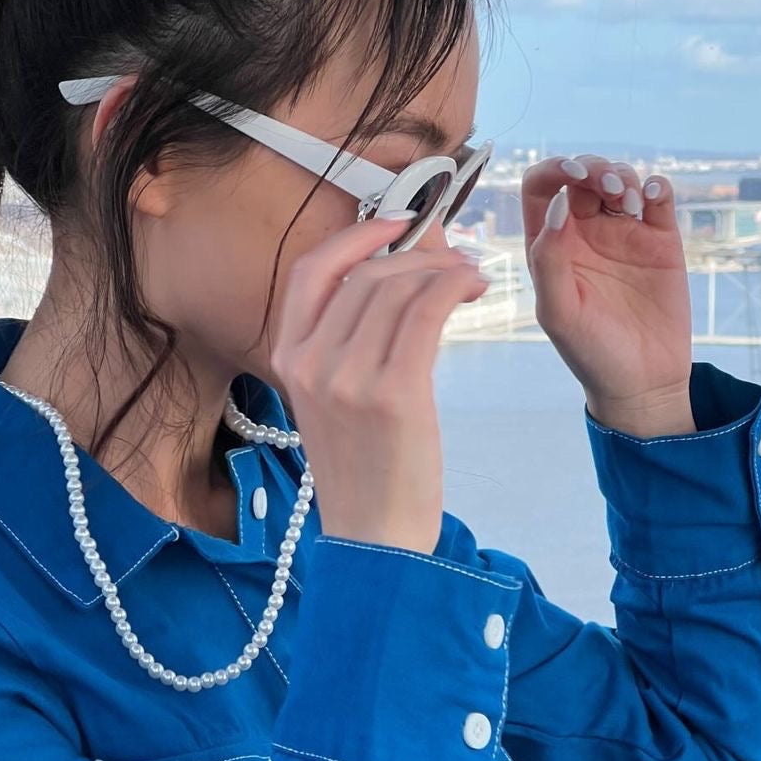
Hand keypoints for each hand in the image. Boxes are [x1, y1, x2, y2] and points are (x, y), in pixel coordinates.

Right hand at [271, 217, 487, 555]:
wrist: (374, 537)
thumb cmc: (363, 469)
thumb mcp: (329, 400)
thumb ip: (343, 343)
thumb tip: (391, 278)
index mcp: (287, 360)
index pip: (312, 270)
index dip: (356, 236)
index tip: (397, 224)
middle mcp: (309, 363)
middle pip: (364, 273)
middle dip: (417, 253)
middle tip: (456, 257)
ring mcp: (347, 378)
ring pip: (398, 287)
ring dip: (444, 269)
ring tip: (472, 277)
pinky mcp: (393, 394)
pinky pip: (427, 312)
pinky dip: (454, 288)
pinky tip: (473, 290)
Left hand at [522, 155, 692, 426]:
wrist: (642, 382)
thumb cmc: (590, 353)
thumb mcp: (559, 312)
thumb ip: (549, 259)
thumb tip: (560, 204)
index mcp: (550, 246)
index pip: (541, 189)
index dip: (553, 170)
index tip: (572, 175)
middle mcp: (585, 234)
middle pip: (582, 176)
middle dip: (593, 168)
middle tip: (607, 186)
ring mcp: (623, 234)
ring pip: (620, 180)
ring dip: (623, 175)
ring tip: (628, 200)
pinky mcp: (660, 241)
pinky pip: (658, 198)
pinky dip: (656, 186)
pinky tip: (651, 198)